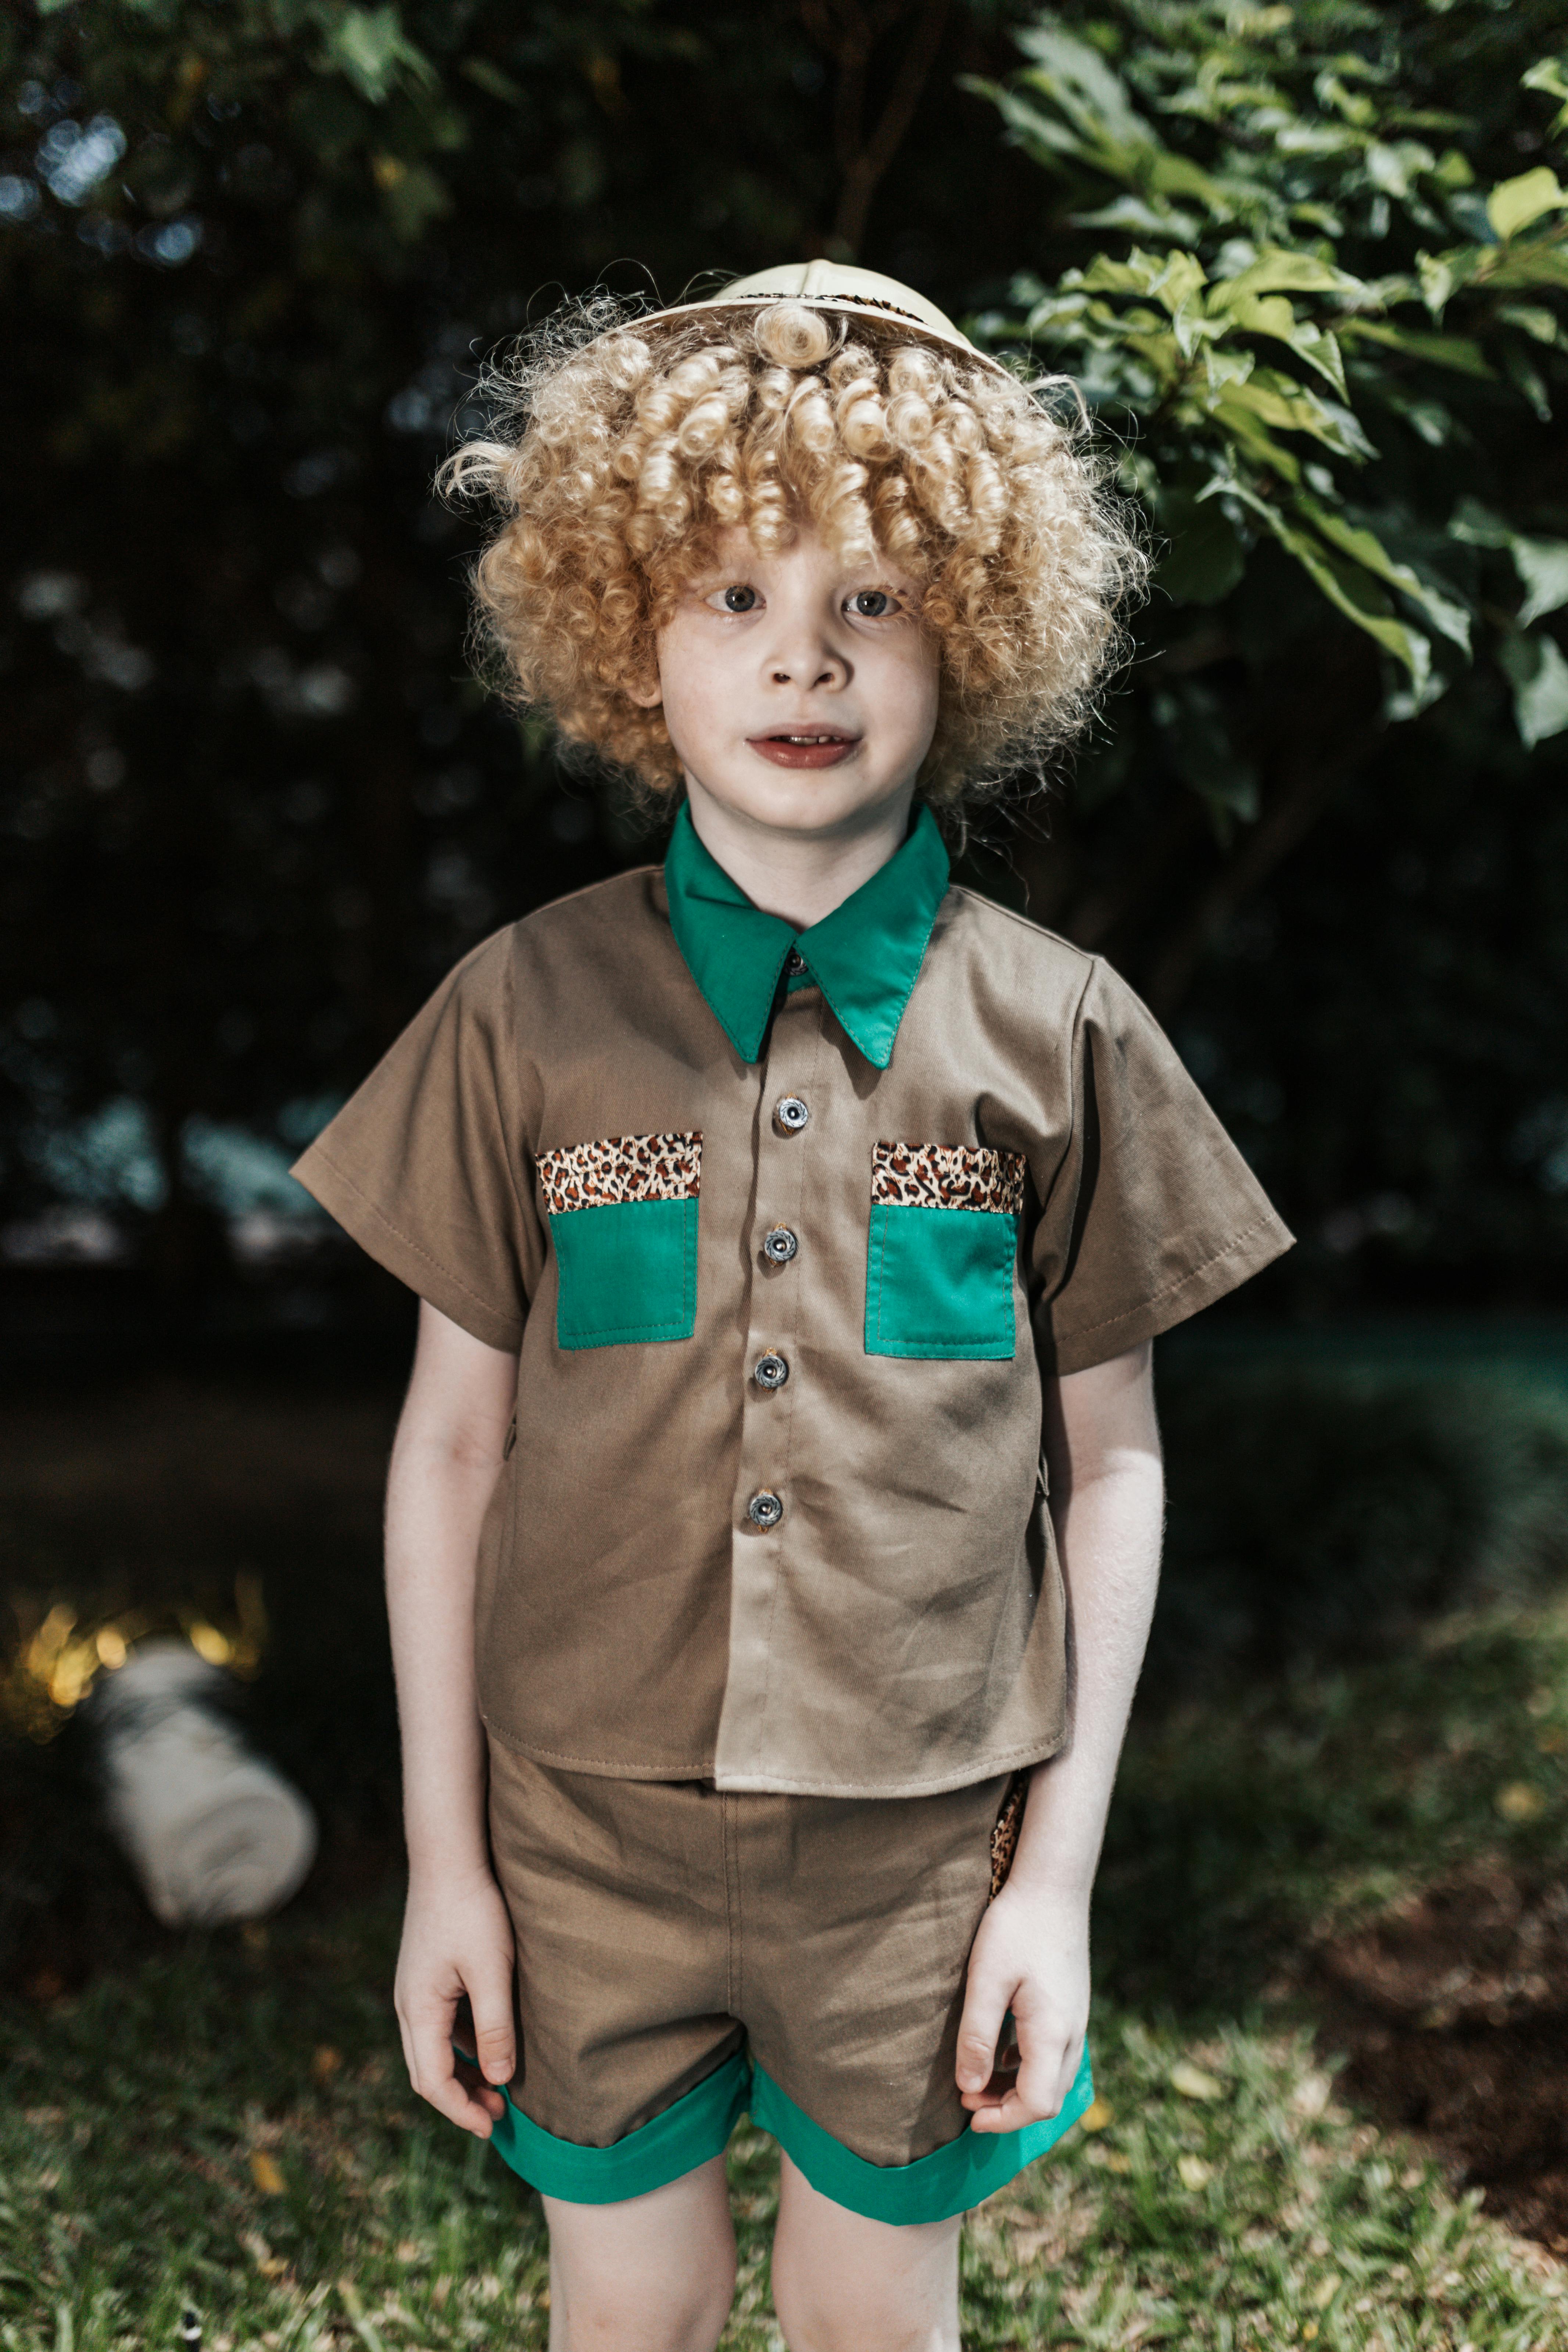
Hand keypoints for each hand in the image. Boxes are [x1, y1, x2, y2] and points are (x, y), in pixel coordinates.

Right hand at [393, 1863, 516, 2137]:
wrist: (448, 1857)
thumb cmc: (473, 1910)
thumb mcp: (492, 1970)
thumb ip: (494, 2026)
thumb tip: (498, 2080)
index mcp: (418, 2010)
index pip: (433, 2081)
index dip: (461, 2111)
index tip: (492, 2128)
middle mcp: (407, 2006)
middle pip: (427, 2071)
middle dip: (460, 2100)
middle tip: (499, 2116)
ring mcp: (414, 1991)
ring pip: (433, 2050)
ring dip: (462, 2074)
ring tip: (498, 2089)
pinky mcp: (427, 1977)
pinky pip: (439, 2026)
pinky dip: (461, 2047)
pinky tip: (489, 2045)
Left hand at [955, 1882, 1088, 2134]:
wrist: (1053, 1886)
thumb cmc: (1016, 1927)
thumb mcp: (986, 1979)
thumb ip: (977, 2036)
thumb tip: (969, 2088)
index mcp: (1053, 2032)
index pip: (1037, 2103)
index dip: (1003, 2120)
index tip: (969, 2117)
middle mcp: (1073, 2033)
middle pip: (1048, 2097)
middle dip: (1007, 2110)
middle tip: (966, 2099)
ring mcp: (1076, 2020)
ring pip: (1053, 2078)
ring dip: (1017, 2090)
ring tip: (977, 2079)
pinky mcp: (1071, 2007)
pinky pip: (1055, 2055)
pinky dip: (1028, 2068)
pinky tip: (1002, 2052)